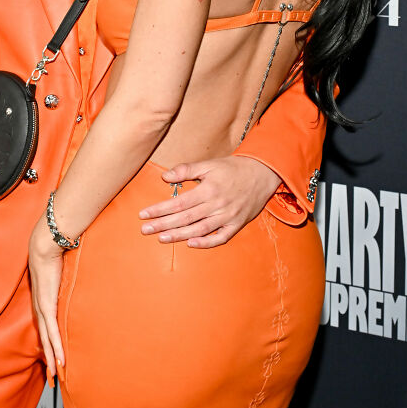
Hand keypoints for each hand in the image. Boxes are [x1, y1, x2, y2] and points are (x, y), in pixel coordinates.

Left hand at [28, 214, 65, 381]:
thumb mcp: (60, 271)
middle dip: (48, 357)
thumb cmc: (53, 254)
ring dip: (51, 358)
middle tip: (51, 375)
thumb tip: (74, 277)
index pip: (44, 326)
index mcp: (42, 300)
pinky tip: (60, 360)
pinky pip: (52, 332)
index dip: (47, 342)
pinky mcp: (47, 306)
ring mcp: (42, 308)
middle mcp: (39, 307)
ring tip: (55, 374)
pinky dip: (56, 347)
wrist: (45, 246)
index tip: (51, 355)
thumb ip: (65, 278)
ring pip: (47, 340)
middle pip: (44, 338)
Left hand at [139, 156, 280, 247]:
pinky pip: (221, 237)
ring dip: (179, 235)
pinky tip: (191, 244)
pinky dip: (206, 243)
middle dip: (163, 225)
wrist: (262, 173)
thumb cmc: (233, 168)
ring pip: (200, 230)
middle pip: (185, 218)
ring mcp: (227, 216)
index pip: (179, 203)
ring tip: (161, 238)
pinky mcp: (236, 224)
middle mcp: (217, 205)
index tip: (143, 214)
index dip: (159, 210)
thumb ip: (187, 170)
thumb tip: (164, 176)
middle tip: (144, 230)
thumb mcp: (209, 164)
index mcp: (208, 189)